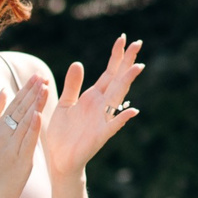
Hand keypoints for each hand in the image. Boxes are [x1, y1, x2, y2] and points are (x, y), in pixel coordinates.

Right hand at [0, 73, 48, 197]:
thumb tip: (3, 90)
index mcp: (0, 127)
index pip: (15, 104)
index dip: (26, 89)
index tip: (37, 76)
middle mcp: (4, 134)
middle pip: (20, 109)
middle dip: (32, 92)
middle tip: (41, 77)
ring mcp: (11, 146)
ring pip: (25, 121)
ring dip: (34, 104)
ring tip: (43, 89)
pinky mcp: (20, 158)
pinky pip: (27, 141)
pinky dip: (32, 127)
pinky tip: (38, 115)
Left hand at [40, 34, 143, 179]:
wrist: (59, 159)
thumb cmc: (63, 134)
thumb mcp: (64, 104)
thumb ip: (72, 85)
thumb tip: (78, 63)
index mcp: (92, 97)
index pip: (108, 73)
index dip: (115, 56)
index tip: (122, 38)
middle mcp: (101, 106)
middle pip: (117, 80)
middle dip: (126, 62)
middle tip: (137, 43)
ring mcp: (102, 120)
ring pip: (118, 98)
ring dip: (127, 82)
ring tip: (137, 66)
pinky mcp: (100, 136)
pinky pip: (113, 126)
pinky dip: (123, 119)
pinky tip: (133, 111)